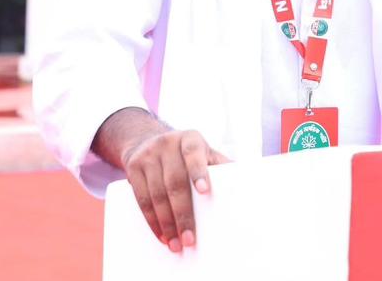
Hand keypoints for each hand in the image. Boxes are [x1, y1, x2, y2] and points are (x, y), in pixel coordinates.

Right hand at [120, 129, 229, 251]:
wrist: (146, 138)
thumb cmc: (185, 152)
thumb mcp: (203, 151)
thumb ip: (220, 165)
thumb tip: (248, 184)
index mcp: (190, 139)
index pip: (194, 155)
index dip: (199, 172)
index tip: (205, 191)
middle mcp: (167, 143)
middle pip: (175, 183)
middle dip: (182, 214)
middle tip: (189, 239)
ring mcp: (148, 154)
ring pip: (156, 194)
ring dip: (166, 223)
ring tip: (175, 243)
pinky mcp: (132, 166)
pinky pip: (141, 198)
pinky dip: (151, 220)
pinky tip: (160, 234)